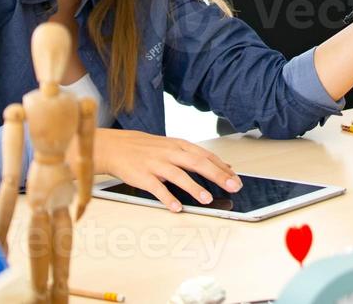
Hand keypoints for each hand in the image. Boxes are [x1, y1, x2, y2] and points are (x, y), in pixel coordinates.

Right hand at [92, 128, 241, 212]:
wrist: (116, 147)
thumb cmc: (147, 148)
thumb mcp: (173, 146)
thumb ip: (195, 156)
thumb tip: (222, 166)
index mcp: (179, 145)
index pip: (206, 156)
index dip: (222, 167)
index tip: (236, 179)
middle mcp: (170, 153)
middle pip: (198, 163)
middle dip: (217, 175)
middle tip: (232, 187)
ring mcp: (156, 164)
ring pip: (178, 175)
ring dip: (194, 187)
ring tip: (207, 199)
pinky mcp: (143, 176)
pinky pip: (157, 188)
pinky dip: (167, 198)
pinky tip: (176, 207)